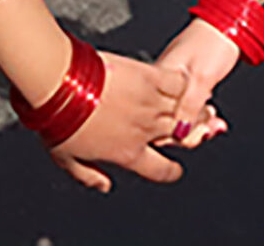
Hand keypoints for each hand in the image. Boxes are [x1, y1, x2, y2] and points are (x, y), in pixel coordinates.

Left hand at [47, 52, 187, 191]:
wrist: (61, 85)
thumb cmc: (60, 120)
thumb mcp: (67, 159)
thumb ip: (88, 176)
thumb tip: (103, 186)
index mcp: (127, 152)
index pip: (159, 169)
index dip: (170, 172)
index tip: (174, 170)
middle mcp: (144, 130)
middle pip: (179, 136)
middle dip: (192, 135)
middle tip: (197, 130)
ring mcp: (149, 103)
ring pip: (184, 111)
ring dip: (195, 110)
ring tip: (203, 108)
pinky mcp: (149, 77)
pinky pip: (178, 83)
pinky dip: (184, 84)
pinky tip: (186, 82)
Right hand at [153, 18, 244, 148]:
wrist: (226, 26)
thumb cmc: (212, 43)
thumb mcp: (203, 77)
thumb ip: (190, 106)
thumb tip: (180, 133)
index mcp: (159, 80)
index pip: (157, 120)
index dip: (178, 134)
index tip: (198, 134)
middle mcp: (160, 84)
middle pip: (166, 123)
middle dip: (192, 132)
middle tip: (210, 130)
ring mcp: (170, 85)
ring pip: (179, 118)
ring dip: (199, 126)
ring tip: (216, 125)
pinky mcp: (182, 85)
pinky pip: (186, 109)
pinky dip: (202, 118)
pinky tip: (213, 120)